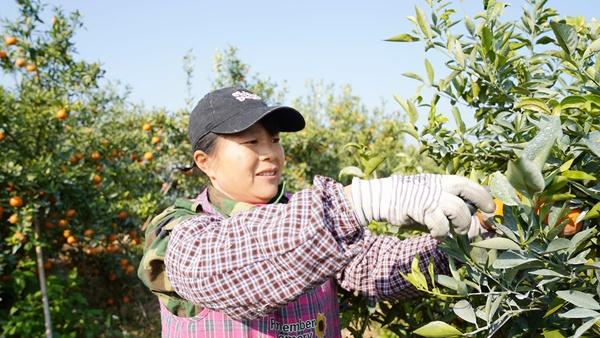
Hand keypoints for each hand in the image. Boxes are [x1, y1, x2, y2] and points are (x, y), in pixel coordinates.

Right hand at [349, 174, 494, 239]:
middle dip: (479, 207)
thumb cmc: (409, 201)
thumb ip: (449, 209)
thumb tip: (473, 224)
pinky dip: (441, 233)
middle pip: (467, 193)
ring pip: (458, 210)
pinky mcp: (420, 209)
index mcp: (442, 181)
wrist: (383, 197)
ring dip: (461, 225)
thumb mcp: (431, 201)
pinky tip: (437, 236)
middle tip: (481, 222)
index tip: (490, 209)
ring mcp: (430, 196)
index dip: (483, 196)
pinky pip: (439, 224)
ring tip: (457, 233)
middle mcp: (438, 185)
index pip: (468, 184)